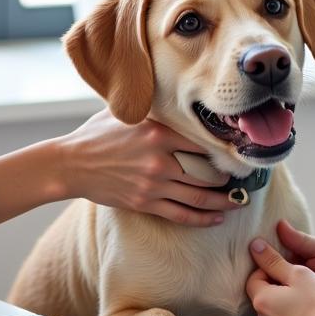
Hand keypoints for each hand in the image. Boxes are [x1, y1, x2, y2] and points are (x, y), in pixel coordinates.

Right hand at [59, 108, 239, 226]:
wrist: (70, 163)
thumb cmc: (97, 134)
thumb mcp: (126, 113)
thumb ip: (152, 109)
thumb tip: (173, 97)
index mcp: (157, 132)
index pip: (203, 141)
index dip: (224, 148)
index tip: (238, 150)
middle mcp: (159, 159)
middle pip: (206, 171)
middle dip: (229, 178)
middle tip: (244, 178)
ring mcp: (152, 184)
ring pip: (199, 196)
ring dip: (223, 201)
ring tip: (238, 201)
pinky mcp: (144, 202)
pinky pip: (181, 214)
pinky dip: (202, 218)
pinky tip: (216, 218)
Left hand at [246, 237, 314, 315]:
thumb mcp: (300, 274)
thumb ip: (274, 260)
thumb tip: (254, 246)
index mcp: (262, 301)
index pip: (255, 278)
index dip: (272, 269)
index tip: (291, 270)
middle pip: (266, 300)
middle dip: (281, 291)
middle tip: (305, 287)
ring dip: (289, 312)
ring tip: (314, 308)